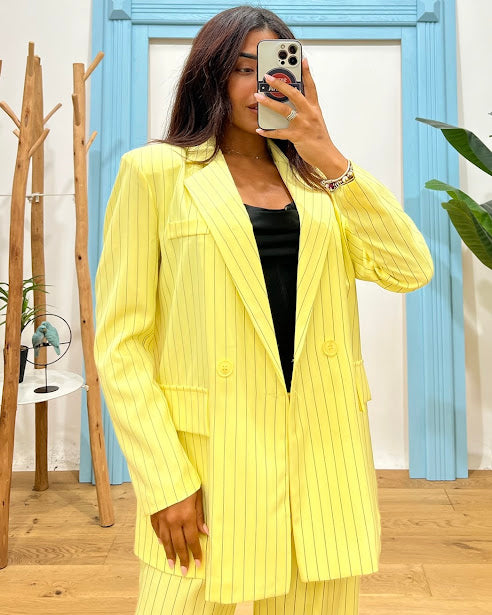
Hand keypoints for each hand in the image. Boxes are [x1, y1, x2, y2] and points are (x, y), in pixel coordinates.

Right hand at [150, 486, 208, 575]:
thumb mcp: (197, 496)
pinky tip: (162, 544)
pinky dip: (159, 537)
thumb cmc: (185, 482)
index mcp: (186, 516)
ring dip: (169, 553)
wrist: (164, 471)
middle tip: (184, 571)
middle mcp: (173, 520)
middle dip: (183, 558)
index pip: (192, 539)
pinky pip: (156, 529)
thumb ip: (200, 515)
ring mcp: (162, 518)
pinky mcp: (153, 513)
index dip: (196, 552)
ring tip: (172, 564)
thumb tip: (206, 532)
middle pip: (178, 544)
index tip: (198, 563)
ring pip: (166, 541)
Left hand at [254, 57, 346, 173]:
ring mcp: (303, 124)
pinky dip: (268, 131)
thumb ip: (306, 110)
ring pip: (284, 110)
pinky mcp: (297, 136)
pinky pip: (279, 132)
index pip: (311, 86)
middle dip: (280, 84)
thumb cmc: (320, 139)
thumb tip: (291, 102)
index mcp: (314, 108)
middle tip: (268, 76)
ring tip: (258, 96)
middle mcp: (309, 113)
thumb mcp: (316, 120)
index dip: (307, 72)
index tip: (302, 59)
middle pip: (294, 93)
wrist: (327, 156)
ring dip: (269, 102)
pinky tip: (259, 129)